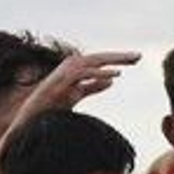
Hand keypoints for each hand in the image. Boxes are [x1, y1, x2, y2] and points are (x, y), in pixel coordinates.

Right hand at [22, 49, 140, 116]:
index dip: (118, 60)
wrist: (34, 117)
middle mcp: (72, 66)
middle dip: (120, 57)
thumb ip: (93, 87)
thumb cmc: (53, 107)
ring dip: (114, 60)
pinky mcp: (63, 82)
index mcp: (77, 69)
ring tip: (132, 60)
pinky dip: (100, 73)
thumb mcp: (78, 95)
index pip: (101, 62)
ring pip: (94, 62)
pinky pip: (85, 75)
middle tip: (139, 56)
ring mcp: (66, 72)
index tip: (136, 60)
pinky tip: (117, 74)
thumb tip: (112, 80)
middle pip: (100, 59)